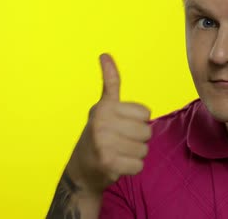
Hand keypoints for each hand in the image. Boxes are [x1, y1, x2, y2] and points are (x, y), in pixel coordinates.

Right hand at [67, 53, 151, 194]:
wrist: (80, 171)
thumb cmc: (99, 135)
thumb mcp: (103, 107)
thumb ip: (110, 84)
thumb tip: (104, 54)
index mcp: (104, 107)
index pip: (145, 113)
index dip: (137, 121)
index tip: (119, 123)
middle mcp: (102, 122)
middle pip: (147, 131)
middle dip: (137, 139)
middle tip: (118, 142)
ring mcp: (104, 142)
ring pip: (144, 149)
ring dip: (134, 154)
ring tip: (117, 153)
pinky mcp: (108, 162)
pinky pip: (139, 165)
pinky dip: (132, 168)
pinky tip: (117, 165)